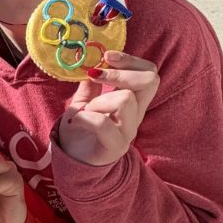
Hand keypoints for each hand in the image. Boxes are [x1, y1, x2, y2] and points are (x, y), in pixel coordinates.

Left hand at [55, 50, 160, 167]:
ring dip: (100, 100)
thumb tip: (92, 63)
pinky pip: (103, 123)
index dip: (132, 61)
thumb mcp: (83, 102)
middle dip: (122, 72)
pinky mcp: (114, 146)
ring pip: (126, 99)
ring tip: (87, 110)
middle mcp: (135, 116)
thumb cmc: (80, 133)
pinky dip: (86, 117)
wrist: (72, 165)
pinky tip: (78, 122)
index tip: (107, 57)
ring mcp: (127, 132)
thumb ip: (90, 85)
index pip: (149, 74)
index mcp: (132, 102)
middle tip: (98, 74)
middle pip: (150, 81)